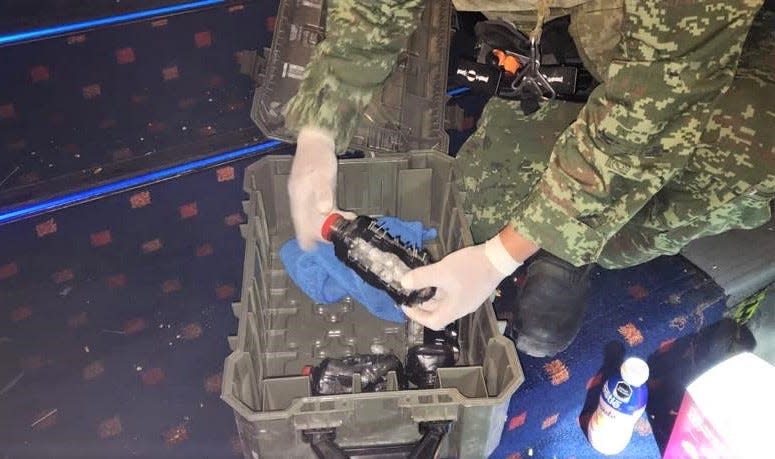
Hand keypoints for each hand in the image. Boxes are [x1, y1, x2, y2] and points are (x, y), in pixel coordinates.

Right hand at [288, 127, 351, 250]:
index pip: (299, 223)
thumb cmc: (317, 157)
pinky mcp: (319, 195)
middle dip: (321, 233)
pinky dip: (335, 215)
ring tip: (347, 224)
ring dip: (330, 225)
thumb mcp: (321, 174)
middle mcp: (302, 202)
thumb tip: (323, 211)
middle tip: (337, 236)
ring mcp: (310, 199)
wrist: (317, 142)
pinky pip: (325, 211)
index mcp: (299, 198)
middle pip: (308, 225)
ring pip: (317, 219)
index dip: (305, 237)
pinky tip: (348, 216)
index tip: (314, 248)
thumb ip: (323, 192)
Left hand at [400, 235, 521, 329]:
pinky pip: (453, 294)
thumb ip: (422, 278)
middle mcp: (461, 309)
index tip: (406, 305)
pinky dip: (441, 289)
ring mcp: (468, 300)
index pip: (432, 322)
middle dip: (422, 304)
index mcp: (454, 310)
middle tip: (411, 292)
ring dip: (432, 295)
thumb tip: (403, 283)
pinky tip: (437, 276)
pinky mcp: (473, 290)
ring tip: (421, 283)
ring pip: (446, 302)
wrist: (498, 258)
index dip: (416, 316)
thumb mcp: (442, 271)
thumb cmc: (469, 268)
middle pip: (439, 313)